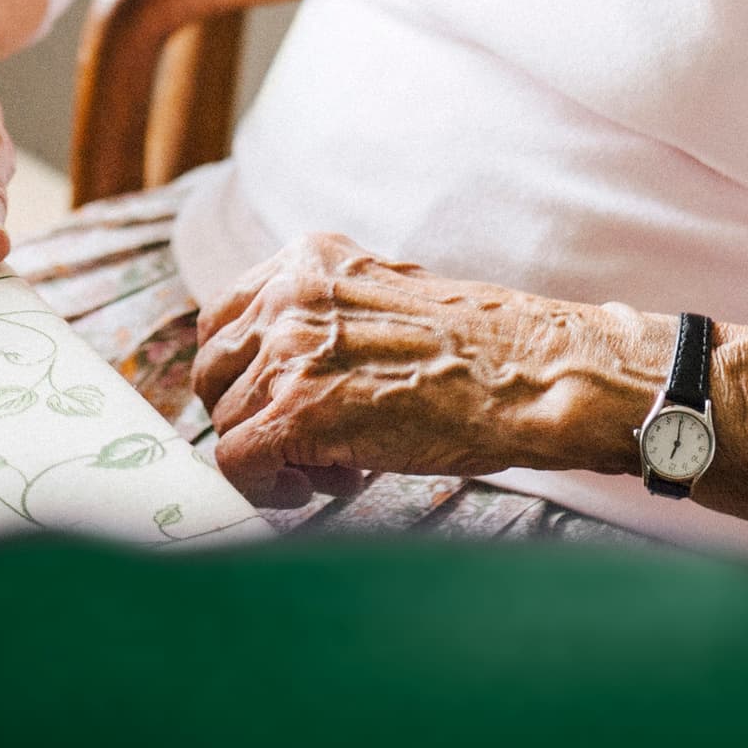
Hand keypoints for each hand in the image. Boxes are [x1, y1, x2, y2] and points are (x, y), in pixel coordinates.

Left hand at [188, 233, 665, 510]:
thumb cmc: (481, 350)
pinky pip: (237, 462)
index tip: (276, 403)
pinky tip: (326, 486)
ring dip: (272, 456)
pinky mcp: (298, 412)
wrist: (535, 375)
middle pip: (213, 372)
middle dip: (250, 416)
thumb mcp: (388, 300)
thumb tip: (278, 372)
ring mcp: (288, 352)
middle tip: (306, 445)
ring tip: (337, 466)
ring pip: (226, 421)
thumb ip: (327, 319)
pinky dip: (267, 488)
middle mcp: (287, 295)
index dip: (244, 374)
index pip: (224, 319)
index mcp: (308, 259)